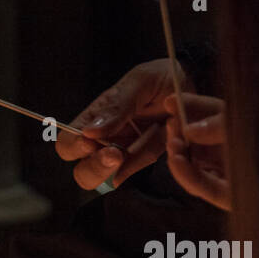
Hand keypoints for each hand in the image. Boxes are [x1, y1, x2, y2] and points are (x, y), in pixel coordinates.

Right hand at [56, 58, 191, 189]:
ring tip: (122, 157)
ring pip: (100, 180)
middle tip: (112, 154)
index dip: (73, 147)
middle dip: (92, 166)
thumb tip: (89, 132)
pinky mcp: (142, 160)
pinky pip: (130, 173)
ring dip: (108, 172)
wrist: (191, 83)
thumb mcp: (140, 83)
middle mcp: (103, 141)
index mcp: (94, 119)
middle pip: (80, 169)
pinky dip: (131, 170)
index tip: (89, 142)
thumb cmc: (160, 77)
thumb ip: (116, 106)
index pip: (67, 143)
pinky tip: (135, 161)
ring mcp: (122, 152)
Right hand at [164, 92, 229, 209]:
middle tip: (170, 125)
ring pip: (193, 164)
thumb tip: (190, 130)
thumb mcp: (246, 124)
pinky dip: (186, 174)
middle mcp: (231, 150)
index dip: (190, 107)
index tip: (170, 101)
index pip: (208, 114)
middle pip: (196, 141)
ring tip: (173, 143)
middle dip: (179, 134)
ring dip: (178, 154)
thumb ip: (218, 124)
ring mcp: (228, 173)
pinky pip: (202, 186)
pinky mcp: (227, 195)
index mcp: (239, 128)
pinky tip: (176, 159)